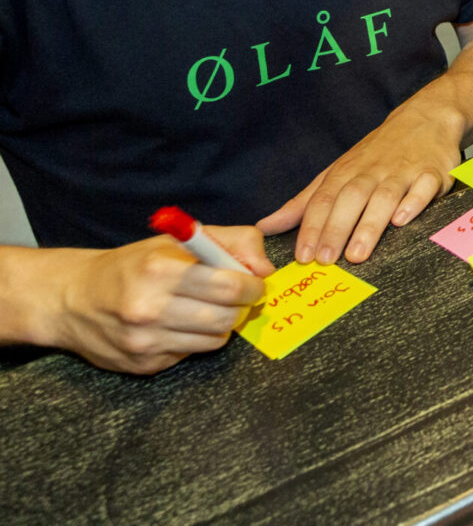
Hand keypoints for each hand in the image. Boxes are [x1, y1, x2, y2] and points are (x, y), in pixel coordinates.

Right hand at [42, 228, 270, 374]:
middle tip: (236, 298)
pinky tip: (176, 325)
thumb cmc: (133, 265)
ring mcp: (145, 341)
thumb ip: (231, 242)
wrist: (72, 299)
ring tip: (205, 309)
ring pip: (214, 341)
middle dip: (241, 308)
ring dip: (220, 326)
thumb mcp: (177, 241)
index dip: (252, 286)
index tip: (254, 283)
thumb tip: (266, 269)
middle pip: (226, 318)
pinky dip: (194, 340)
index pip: (229, 286)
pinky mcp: (143, 365)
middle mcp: (149, 308)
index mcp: (159, 270)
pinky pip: (191, 355)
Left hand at [257, 99, 465, 264]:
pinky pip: (423, 187)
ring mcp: (403, 171)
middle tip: (325, 259)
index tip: (302, 256)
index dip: (311, 227)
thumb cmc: (376, 152)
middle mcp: (372, 171)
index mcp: (346, 172)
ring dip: (370, 224)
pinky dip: (414, 202)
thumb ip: (304, 202)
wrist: (426, 117)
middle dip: (336, 229)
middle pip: (350, 198)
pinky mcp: (433, 172)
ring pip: (384, 197)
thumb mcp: (337, 171)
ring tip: (358, 254)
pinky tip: (403, 220)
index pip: (323, 199)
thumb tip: (265, 226)